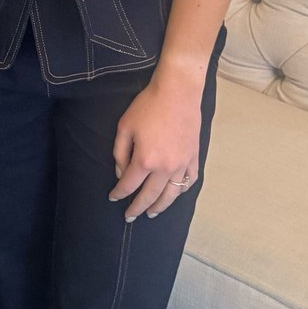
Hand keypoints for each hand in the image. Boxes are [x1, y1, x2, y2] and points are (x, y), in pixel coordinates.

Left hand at [109, 73, 201, 221]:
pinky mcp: (194, 158)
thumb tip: (122, 174)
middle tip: (130, 216)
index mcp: (145, 160)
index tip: (113, 198)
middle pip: (150, 196)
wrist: (177, 92)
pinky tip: (174, 194)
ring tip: (152, 214)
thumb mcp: (125, 126)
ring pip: (171, 195)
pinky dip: (181, 191)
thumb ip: (120, 153)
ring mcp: (182, 165)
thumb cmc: (148, 106)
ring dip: (160, 207)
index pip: (129, 185)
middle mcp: (165, 168)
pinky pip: (189, 182)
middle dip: (138, 208)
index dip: (119, 194)